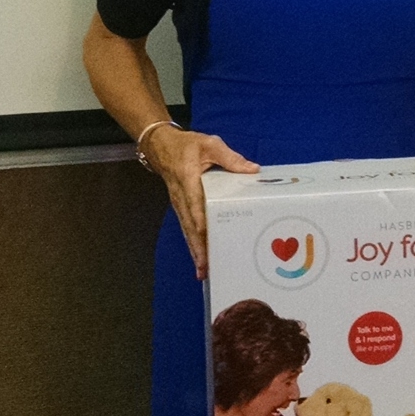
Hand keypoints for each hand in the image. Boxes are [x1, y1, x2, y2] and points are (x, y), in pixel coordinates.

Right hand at [145, 124, 257, 279]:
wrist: (162, 146)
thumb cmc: (187, 145)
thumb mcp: (210, 144)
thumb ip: (231, 158)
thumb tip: (253, 170)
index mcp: (188, 180)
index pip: (195, 206)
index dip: (201, 224)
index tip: (206, 239)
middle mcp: (181, 196)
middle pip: (189, 226)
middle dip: (197, 248)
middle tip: (206, 268)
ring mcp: (179, 204)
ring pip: (187, 230)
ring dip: (195, 250)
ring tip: (203, 270)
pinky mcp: (181, 207)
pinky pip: (187, 227)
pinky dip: (193, 242)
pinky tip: (200, 256)